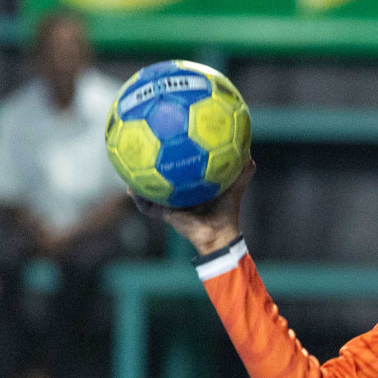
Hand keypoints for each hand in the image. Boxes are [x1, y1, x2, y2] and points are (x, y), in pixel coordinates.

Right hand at [131, 158, 254, 254]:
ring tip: (127, 170)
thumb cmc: (228, 213)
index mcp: (193, 186)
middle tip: (141, 149)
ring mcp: (170, 205)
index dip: (174, 156)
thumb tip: (250, 154)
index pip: (182, 168)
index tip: (168, 140)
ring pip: (149, 192)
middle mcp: (179, 194)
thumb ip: (243, 172)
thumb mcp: (235, 187)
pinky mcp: (165, 215)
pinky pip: (148, 208)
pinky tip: (132, 190)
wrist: (220, 236)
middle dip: (151, 165)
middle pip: (162, 177)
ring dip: (138, 182)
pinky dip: (140, 200)